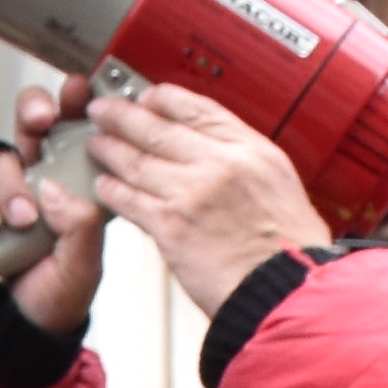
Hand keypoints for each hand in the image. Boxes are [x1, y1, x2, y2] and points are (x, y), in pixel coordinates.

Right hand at [0, 93, 113, 336]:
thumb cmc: (53, 300)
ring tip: (21, 218)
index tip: (79, 91)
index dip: (76, 106)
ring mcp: (0, 194)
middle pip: (30, 125)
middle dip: (34, 112)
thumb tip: (54, 190)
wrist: (10, 332)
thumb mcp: (83, 268)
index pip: (76, 135)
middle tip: (43, 120)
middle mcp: (36, 181)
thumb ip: (80, 227)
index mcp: (73, 186)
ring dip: (11, 180)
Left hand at [74, 84, 330, 317]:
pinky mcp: (172, 225)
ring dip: (109, 149)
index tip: (147, 96)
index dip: (164, 99)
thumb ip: (247, 167)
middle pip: (160, 128)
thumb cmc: (291, 252)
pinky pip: (130, 200)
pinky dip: (111, 190)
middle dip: (124, 116)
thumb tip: (223, 157)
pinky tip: (101, 185)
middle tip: (103, 110)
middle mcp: (222, 164)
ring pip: (138, 160)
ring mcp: (193, 192)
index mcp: (253, 151)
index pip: (199, 109)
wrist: (288, 290)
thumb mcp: (281, 187)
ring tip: (95, 143)